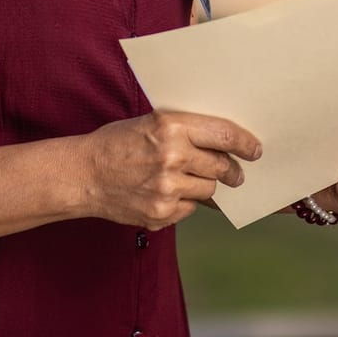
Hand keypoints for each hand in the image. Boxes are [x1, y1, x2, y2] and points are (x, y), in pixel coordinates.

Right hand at [83, 111, 261, 230]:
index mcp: (171, 127)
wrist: (82, 175)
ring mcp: (166, 189)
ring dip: (203, 185)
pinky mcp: (161, 214)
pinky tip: (165, 193)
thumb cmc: (116, 144)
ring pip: (208, 190)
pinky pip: (190, 209)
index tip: (255, 150)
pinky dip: (184, 203)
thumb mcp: (151, 122)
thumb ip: (186, 130)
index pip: (224, 135)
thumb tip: (226, 142)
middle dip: (230, 170)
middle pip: (221, 166)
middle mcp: (172, 157)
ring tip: (183, 179)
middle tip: (233, 173)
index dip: (246, 144)